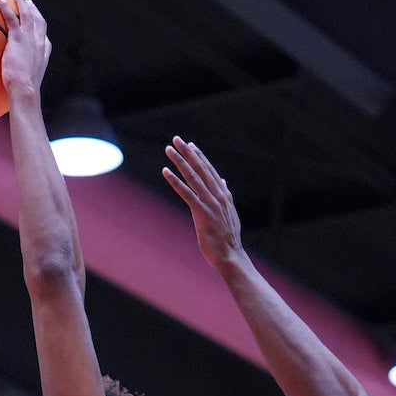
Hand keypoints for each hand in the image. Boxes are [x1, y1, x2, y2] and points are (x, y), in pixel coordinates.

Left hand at [0, 0, 50, 100]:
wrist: (25, 91)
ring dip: (21, 1)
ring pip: (26, 14)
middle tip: (28, 1)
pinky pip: (11, 17)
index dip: (40, 28)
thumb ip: (21, 82)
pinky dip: (5, 6)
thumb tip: (12, 91)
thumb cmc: (24, 94)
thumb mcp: (26, 87)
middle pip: (38, 21)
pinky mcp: (18, 38)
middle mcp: (39, 44)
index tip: (37, 21)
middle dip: (33, 9)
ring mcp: (29, 40)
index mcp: (43, 55)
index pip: (44, 38)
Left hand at [162, 137, 243, 267]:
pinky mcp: (202, 213)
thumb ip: (225, 196)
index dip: (199, 157)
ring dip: (180, 161)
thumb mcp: (229, 214)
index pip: (210, 171)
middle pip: (200, 169)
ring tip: (169, 149)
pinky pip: (186, 193)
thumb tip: (223, 182)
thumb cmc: (227, 239)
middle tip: (176, 139)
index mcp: (223, 195)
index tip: (190, 145)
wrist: (230, 256)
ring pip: (193, 177)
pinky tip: (165, 171)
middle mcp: (217, 195)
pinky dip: (175, 181)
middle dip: (188, 152)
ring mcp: (210, 203)